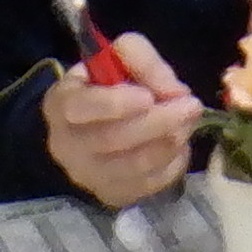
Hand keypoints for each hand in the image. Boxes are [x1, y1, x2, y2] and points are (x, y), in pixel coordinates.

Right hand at [46, 32, 206, 209]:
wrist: (99, 122)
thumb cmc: (109, 84)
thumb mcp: (120, 56)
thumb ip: (143, 61)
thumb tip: (173, 92)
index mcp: (60, 104)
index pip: (80, 107)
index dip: (115, 104)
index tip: (149, 97)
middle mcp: (66, 145)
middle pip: (111, 140)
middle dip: (157, 122)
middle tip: (191, 106)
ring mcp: (87, 176)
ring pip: (133, 166)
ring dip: (169, 143)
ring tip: (188, 122)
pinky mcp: (110, 195)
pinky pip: (147, 185)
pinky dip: (171, 165)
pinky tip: (178, 145)